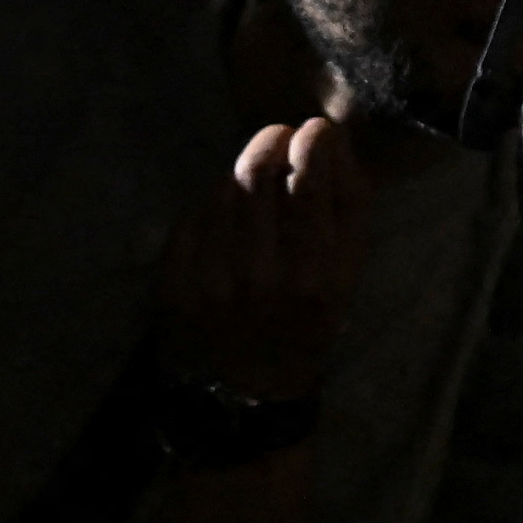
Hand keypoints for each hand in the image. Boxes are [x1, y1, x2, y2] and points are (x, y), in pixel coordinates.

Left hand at [147, 112, 375, 410]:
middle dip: (272, 141)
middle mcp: (262, 277)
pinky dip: (210, 202)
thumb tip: (331, 142)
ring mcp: (211, 281)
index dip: (314, 142)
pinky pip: (191, 216)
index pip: (310, 182)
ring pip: (222, 189)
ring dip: (240, 170)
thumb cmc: (305, 327)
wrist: (243, 391)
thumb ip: (348, 211)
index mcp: (316, 276)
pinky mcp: (174, 285)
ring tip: (252, 179)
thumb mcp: (348, 278)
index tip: (316, 131)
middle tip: (280, 136)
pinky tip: (224, 213)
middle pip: (259, 174)